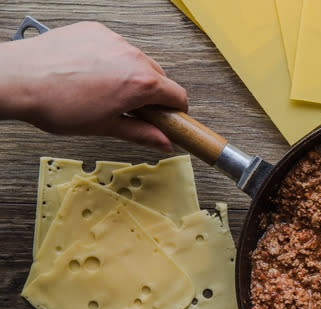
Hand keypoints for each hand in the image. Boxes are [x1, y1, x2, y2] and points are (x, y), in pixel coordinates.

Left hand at [0, 21, 186, 151]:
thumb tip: (162, 143)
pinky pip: (114, 46)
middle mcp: (132, 56)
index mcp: (141, 83)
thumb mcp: (105, 127)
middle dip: (152, 94)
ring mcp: (114, 40)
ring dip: (130, 76)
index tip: (167, 118)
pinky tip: (91, 74)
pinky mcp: (95, 30)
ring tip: (105, 91)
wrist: (19, 79)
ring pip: (137, 60)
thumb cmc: (55, 103)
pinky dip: (110, 59)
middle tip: (132, 109)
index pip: (178, 95)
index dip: (176, 111)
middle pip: (160, 77)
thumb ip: (142, 134)